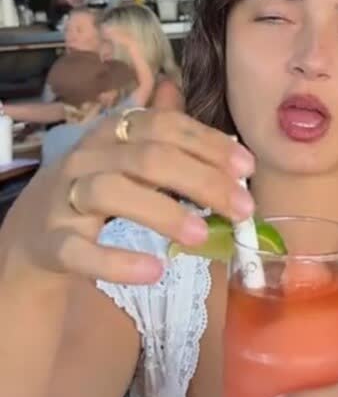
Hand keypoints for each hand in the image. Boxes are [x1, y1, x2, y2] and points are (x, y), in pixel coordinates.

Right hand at [0, 109, 253, 285]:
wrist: (32, 237)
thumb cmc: (96, 193)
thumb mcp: (130, 163)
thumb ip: (175, 150)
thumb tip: (231, 142)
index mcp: (112, 134)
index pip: (163, 126)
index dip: (207, 143)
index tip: (246, 167)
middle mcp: (87, 159)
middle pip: (147, 158)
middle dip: (202, 180)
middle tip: (242, 208)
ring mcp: (65, 200)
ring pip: (112, 193)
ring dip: (164, 213)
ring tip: (202, 236)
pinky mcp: (52, 244)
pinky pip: (81, 251)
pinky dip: (118, 261)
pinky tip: (154, 270)